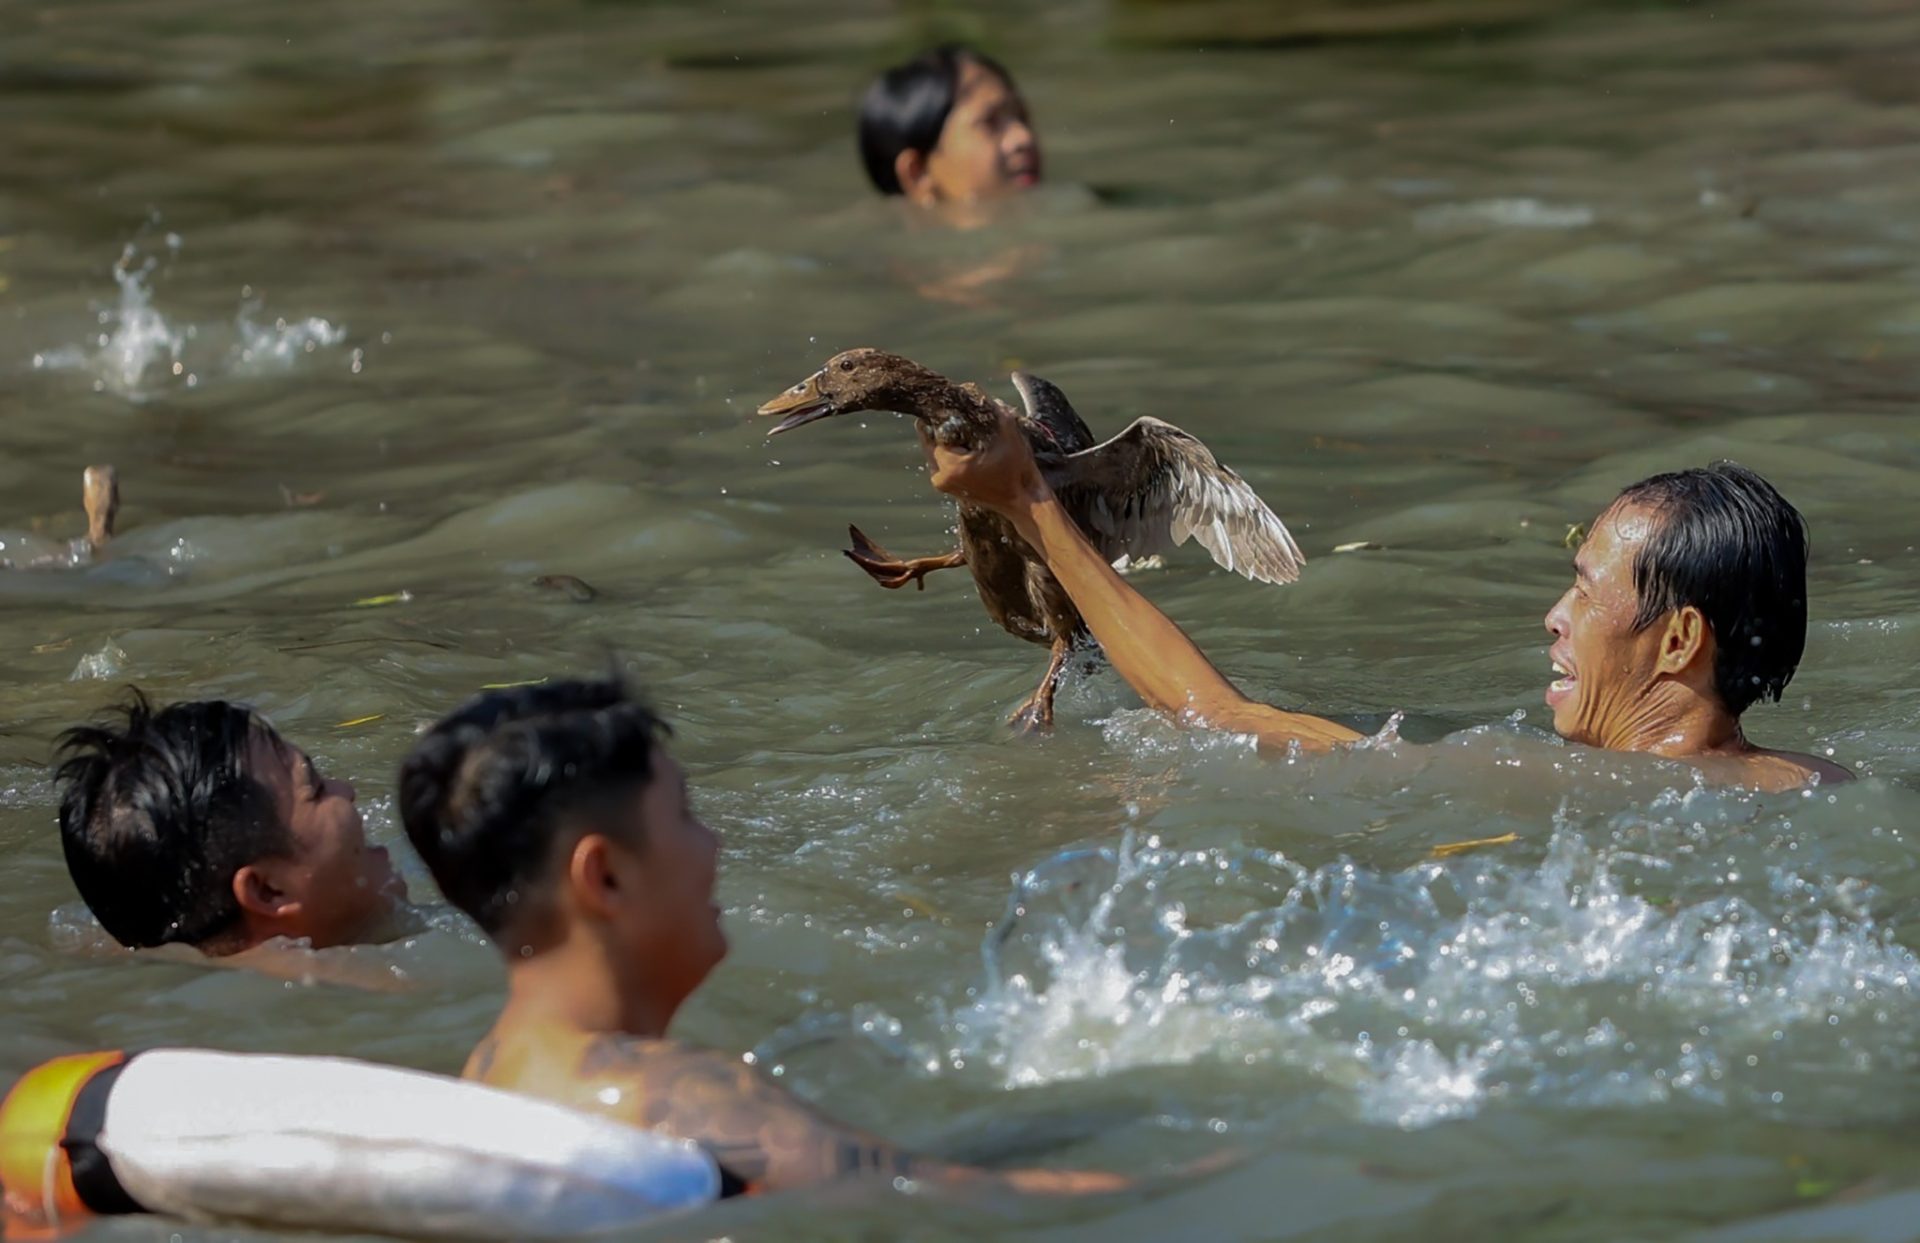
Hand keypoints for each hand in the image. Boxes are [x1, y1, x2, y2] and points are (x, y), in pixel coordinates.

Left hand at [917, 406, 1050, 515]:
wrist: (1024, 503)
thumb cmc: (1018, 469)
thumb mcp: (1007, 432)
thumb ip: (990, 408)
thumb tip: (970, 388)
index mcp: (950, 466)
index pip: (934, 430)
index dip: (945, 416)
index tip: (955, 407)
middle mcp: (940, 478)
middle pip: (930, 440)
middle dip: (944, 427)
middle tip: (960, 416)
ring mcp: (943, 485)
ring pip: (935, 450)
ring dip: (948, 438)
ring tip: (967, 431)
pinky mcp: (948, 488)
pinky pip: (942, 461)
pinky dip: (951, 450)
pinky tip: (968, 444)